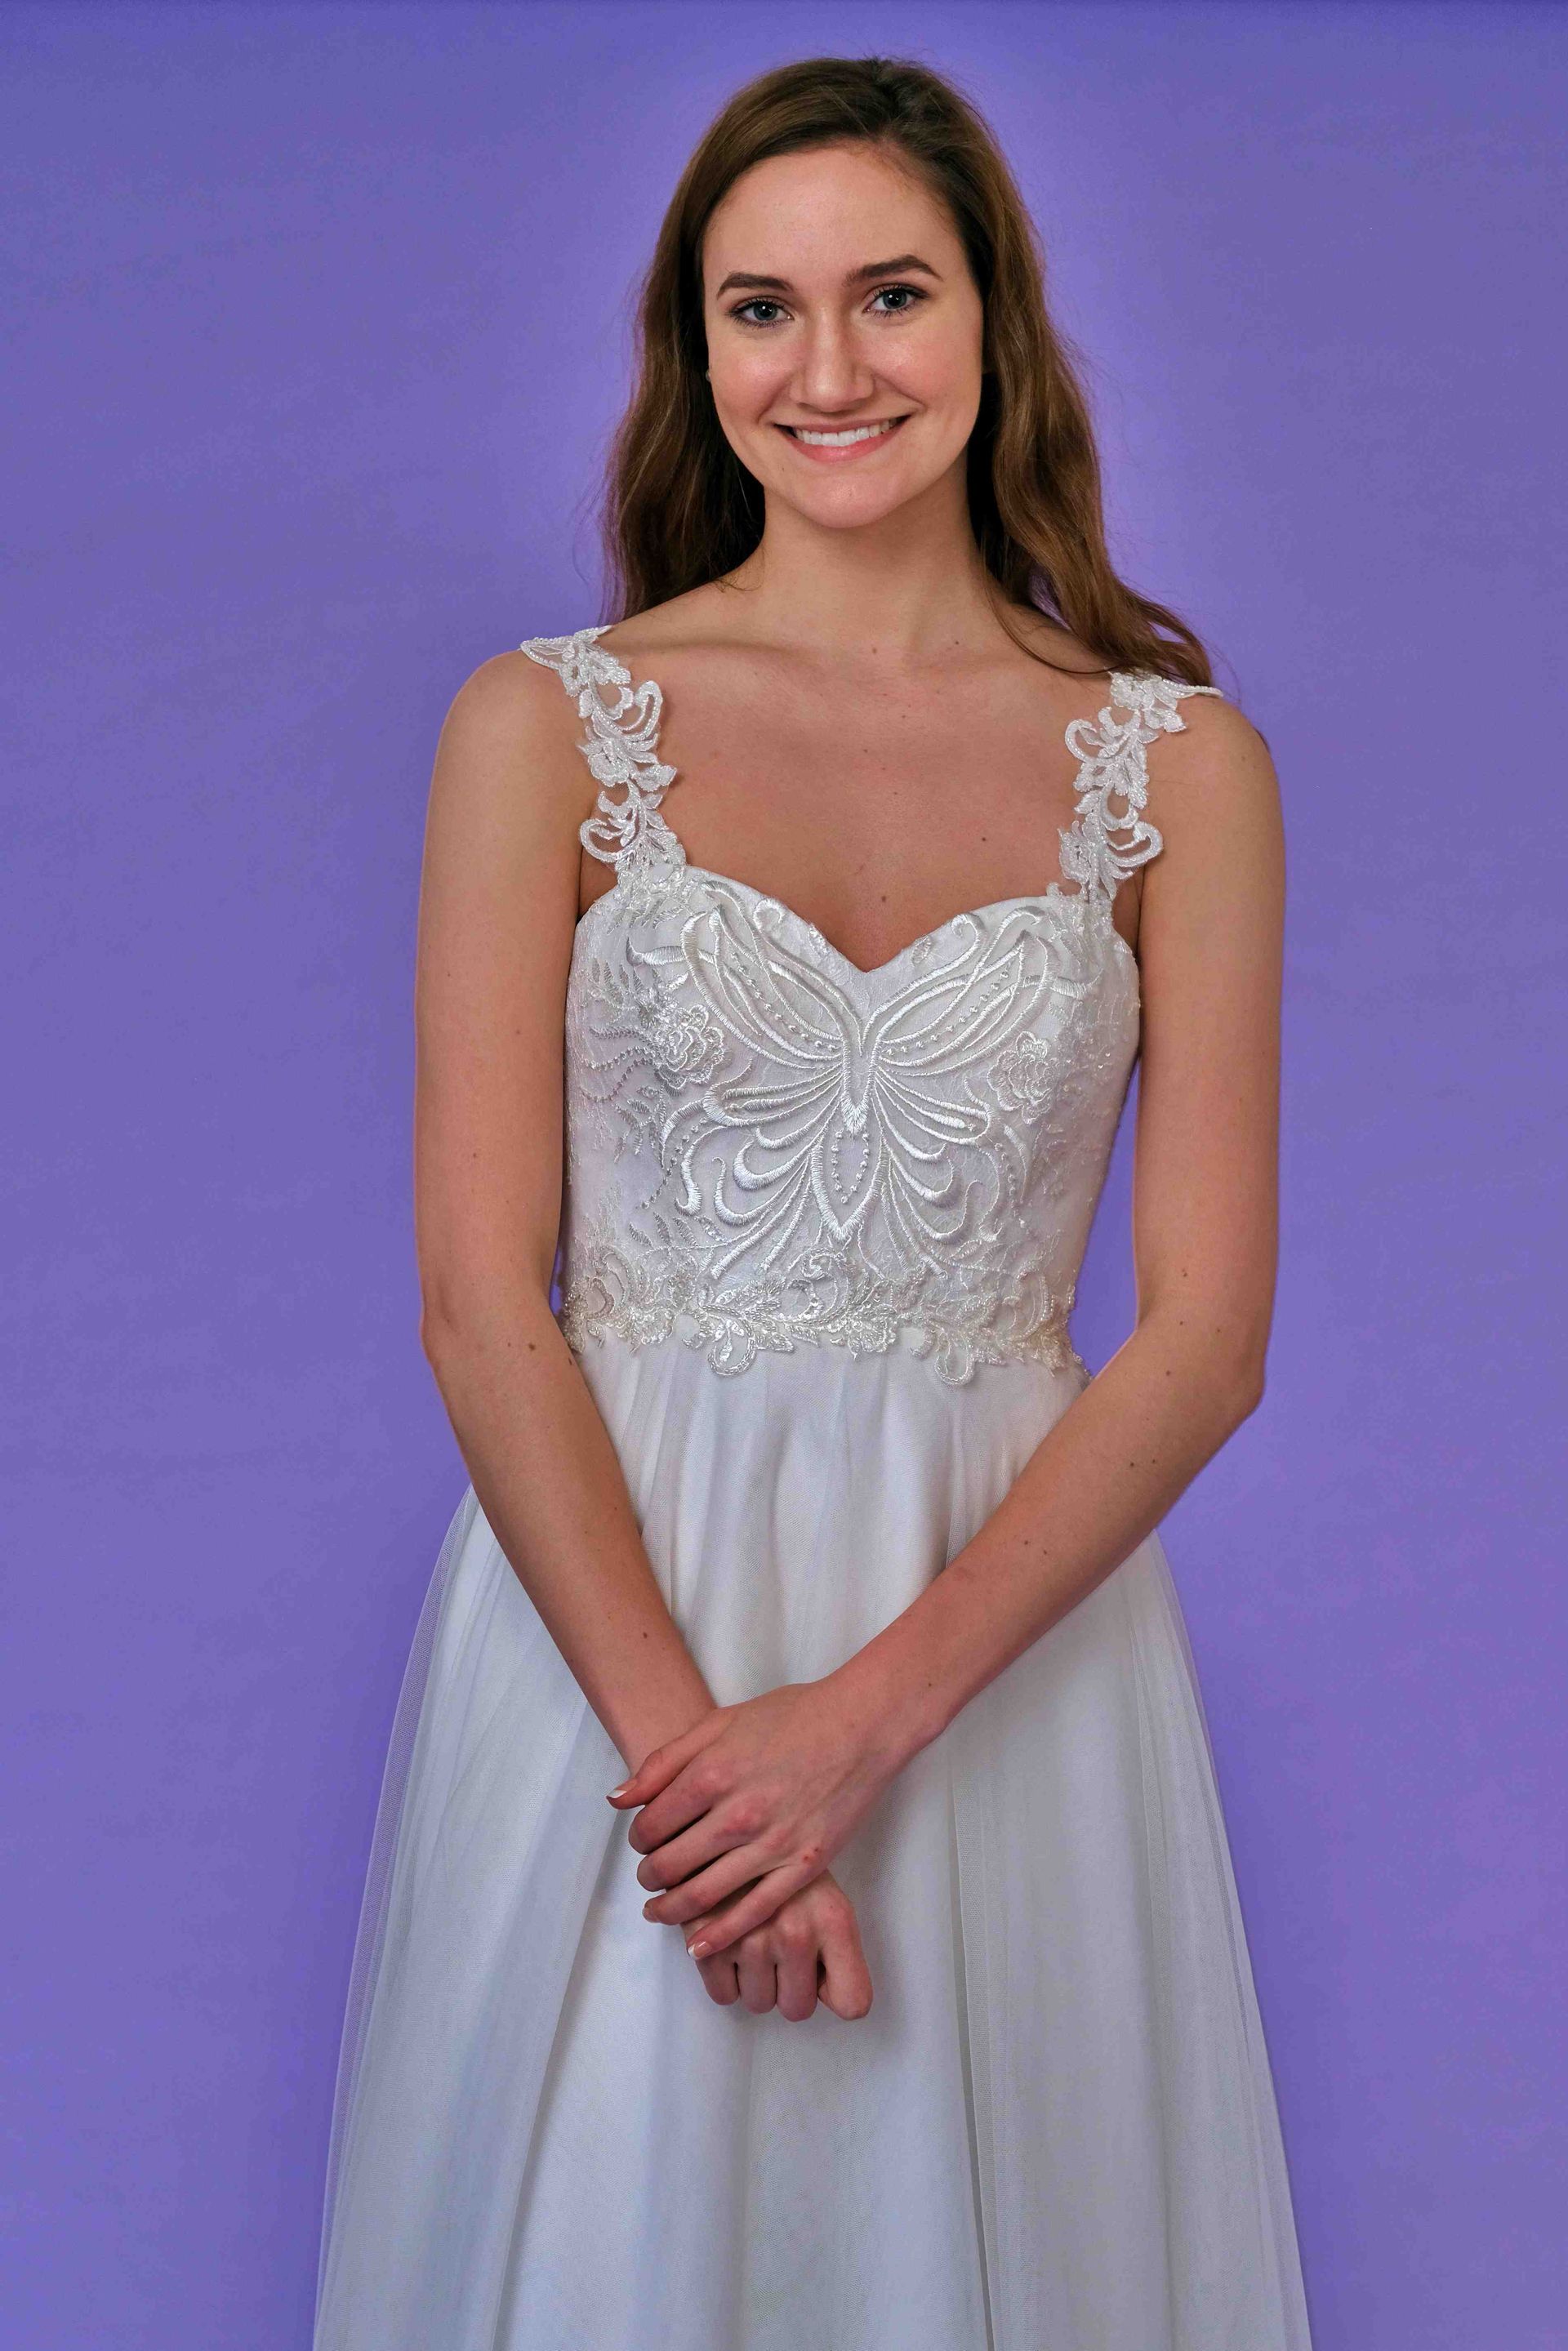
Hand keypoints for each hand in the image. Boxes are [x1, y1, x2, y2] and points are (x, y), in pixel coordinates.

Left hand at [607, 1678, 900, 1954]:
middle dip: (650, 1877)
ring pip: (703, 1895)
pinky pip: (753, 1911)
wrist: (860, 1726)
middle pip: (670, 1864)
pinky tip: (698, 1945)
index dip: (638, 1839)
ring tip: (660, 1911)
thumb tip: (619, 1799)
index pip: (652, 1825)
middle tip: (648, 1878)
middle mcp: (737, 1814)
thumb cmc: (792, 1717)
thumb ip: (665, 1761)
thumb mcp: (720, 1722)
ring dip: (672, 1910)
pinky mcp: (803, 1866)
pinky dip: (720, 1934)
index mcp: (712, 1773)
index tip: (642, 1842)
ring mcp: (771, 1845)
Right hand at [685, 1868, 872, 2021]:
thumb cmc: (781, 1858)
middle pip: (797, 2009)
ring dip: (754, 1980)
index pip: (853, 2002)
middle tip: (777, 1949)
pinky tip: (727, 1941)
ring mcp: (751, 1940)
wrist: (724, 1820)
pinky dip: (723, 1977)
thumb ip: (836, 1947)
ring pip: (758, 2003)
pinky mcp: (709, 1942)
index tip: (820, 1976)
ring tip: (751, 1937)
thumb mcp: (825, 1891)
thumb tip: (834, 2000)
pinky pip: (723, 1996)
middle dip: (786, 1986)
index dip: (833, 1992)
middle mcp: (796, 1934)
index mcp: (833, 1920)